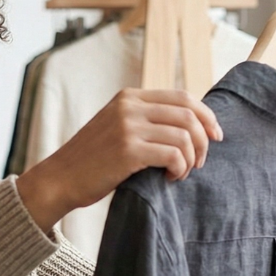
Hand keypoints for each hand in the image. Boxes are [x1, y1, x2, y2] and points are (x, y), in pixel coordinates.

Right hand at [16, 88, 220, 231]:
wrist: (60, 179)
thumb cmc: (92, 160)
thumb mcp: (117, 127)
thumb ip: (145, 120)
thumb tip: (191, 126)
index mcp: (129, 97)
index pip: (183, 97)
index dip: (206, 116)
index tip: (215, 136)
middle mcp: (129, 106)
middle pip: (188, 114)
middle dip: (204, 139)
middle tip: (201, 161)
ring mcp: (128, 127)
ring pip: (184, 136)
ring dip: (191, 159)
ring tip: (181, 173)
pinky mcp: (128, 150)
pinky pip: (173, 155)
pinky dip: (180, 168)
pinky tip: (170, 178)